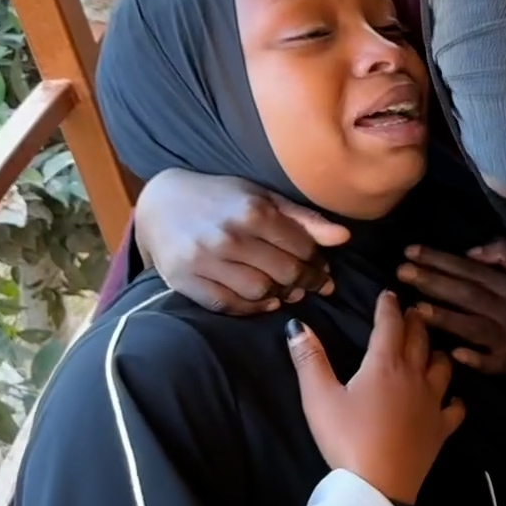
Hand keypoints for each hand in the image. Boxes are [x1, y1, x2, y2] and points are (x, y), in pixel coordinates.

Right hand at [136, 170, 349, 314]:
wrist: (160, 203)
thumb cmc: (222, 198)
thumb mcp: (263, 198)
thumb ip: (304, 219)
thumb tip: (344, 237)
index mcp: (253, 212)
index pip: (302, 248)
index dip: (318, 261)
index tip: (323, 267)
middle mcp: (228, 237)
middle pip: (285, 273)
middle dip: (306, 282)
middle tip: (313, 284)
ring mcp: (204, 261)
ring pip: (260, 293)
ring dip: (281, 296)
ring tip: (288, 290)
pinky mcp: (184, 281)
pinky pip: (228, 305)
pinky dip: (252, 308)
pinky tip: (264, 301)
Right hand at [288, 292, 463, 504]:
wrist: (378, 483)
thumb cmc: (345, 438)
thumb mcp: (319, 398)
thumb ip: (310, 359)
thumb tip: (298, 325)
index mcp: (384, 365)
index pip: (390, 325)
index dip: (389, 306)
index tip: (389, 293)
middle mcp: (415, 376)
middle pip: (420, 339)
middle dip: (415, 321)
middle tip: (414, 310)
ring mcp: (433, 402)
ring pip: (443, 366)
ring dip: (437, 351)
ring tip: (432, 346)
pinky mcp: (442, 428)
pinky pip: (455, 407)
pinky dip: (455, 397)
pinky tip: (451, 397)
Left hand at [398, 241, 505, 373]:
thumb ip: (503, 254)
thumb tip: (470, 252)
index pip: (469, 269)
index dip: (439, 260)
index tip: (410, 252)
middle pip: (464, 294)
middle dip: (432, 282)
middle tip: (401, 273)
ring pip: (472, 326)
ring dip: (444, 318)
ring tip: (415, 309)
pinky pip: (491, 362)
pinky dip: (474, 358)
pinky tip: (453, 354)